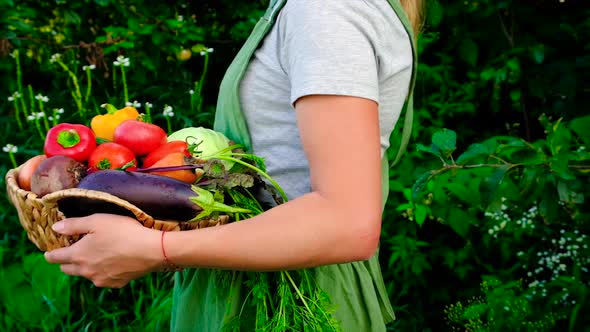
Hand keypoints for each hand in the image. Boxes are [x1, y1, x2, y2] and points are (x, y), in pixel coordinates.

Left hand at [44, 213, 161, 287]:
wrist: (152, 250)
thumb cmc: (124, 231)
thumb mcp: (97, 220)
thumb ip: (73, 224)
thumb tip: (55, 228)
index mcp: (78, 255)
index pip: (54, 258)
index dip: (50, 252)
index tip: (52, 249)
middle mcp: (86, 271)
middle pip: (67, 269)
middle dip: (67, 260)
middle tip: (76, 249)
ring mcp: (100, 279)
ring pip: (85, 274)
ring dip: (86, 266)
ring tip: (100, 253)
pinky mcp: (115, 284)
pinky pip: (103, 278)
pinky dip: (104, 271)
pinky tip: (115, 261)